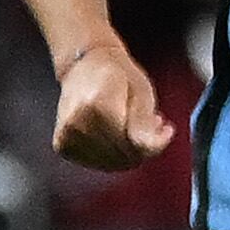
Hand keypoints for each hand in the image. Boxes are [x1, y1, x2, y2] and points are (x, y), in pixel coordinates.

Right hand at [49, 38, 172, 170]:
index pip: (132, 142)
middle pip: (123, 155)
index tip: (167, 129)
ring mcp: (67, 136)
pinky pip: (99, 163)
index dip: (156, 142)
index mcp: (95, 104)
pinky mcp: (62, 146)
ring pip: (112, 163)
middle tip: (154, 128)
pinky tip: (120, 137)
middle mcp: (76, 122)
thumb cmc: (116, 75)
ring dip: (131, 153)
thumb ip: (144, 122)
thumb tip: (147, 147)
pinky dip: (114, 156)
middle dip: (145, 147)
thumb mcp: (141, 91)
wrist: (85, 66)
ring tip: (136, 129)